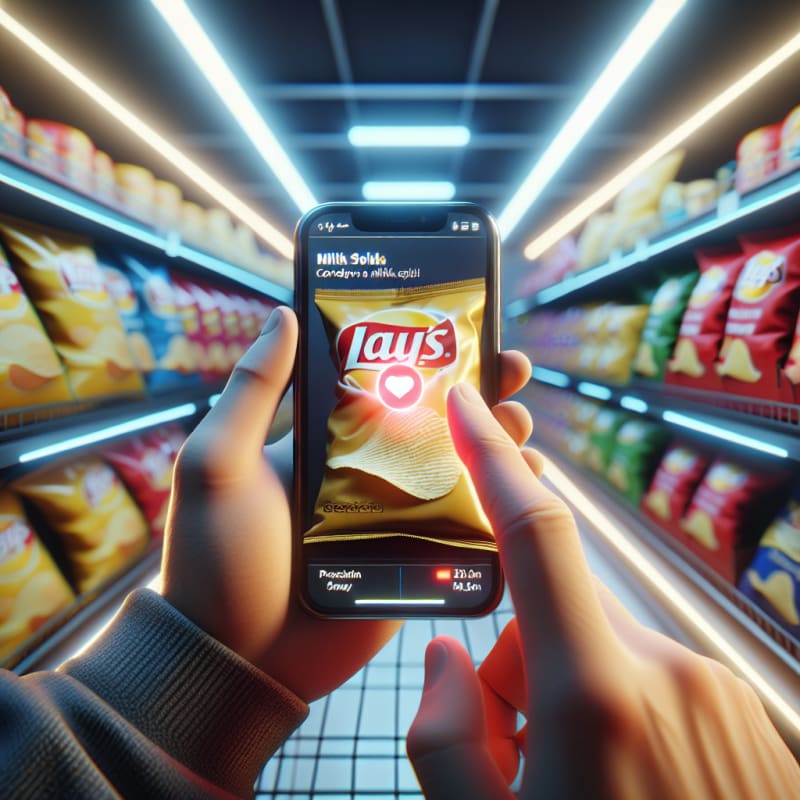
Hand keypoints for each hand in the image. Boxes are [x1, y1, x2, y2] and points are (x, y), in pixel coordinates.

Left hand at [161, 307, 531, 701]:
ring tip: (522, 421)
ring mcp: (395, 516)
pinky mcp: (414, 559)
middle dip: (477, 393)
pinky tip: (525, 480)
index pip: (385, 386)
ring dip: (497, 441)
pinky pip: (466, 525)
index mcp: (326, 442)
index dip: (424, 357)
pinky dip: (498, 501)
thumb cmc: (217, 559)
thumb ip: (251, 391)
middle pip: (434, 422)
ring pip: (460, 468)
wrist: (240, 658)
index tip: (464, 329)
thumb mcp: (219, 464)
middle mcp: (366, 472)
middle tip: (513, 370)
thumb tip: (283, 314)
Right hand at [407, 382, 799, 797]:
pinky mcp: (749, 713)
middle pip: (557, 618)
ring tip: (580, 781)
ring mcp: (720, 693)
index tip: (467, 406)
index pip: (537, 537)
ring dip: (573, 696)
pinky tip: (630, 786)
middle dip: (519, 663)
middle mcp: (670, 675)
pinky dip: (624, 714)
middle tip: (518, 754)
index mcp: (597, 696)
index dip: (495, 461)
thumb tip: (451, 656)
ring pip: (606, 652)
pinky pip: (657, 681)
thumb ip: (445, 734)